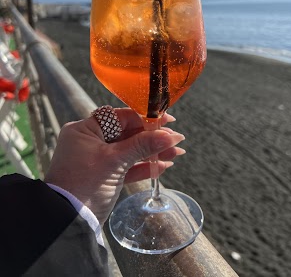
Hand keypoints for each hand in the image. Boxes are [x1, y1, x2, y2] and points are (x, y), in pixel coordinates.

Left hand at [44, 108, 184, 224]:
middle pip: (127, 133)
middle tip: (175, 139)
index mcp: (85, 130)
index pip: (119, 116)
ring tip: (176, 153)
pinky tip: (163, 166)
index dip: (144, 117)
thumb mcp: (115, 161)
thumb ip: (142, 146)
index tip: (166, 119)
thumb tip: (170, 135)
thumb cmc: (84, 184)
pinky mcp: (103, 176)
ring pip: (129, 151)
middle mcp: (89, 141)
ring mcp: (96, 159)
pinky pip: (126, 167)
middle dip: (152, 137)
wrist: (66, 223)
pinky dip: (143, 167)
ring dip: (152, 152)